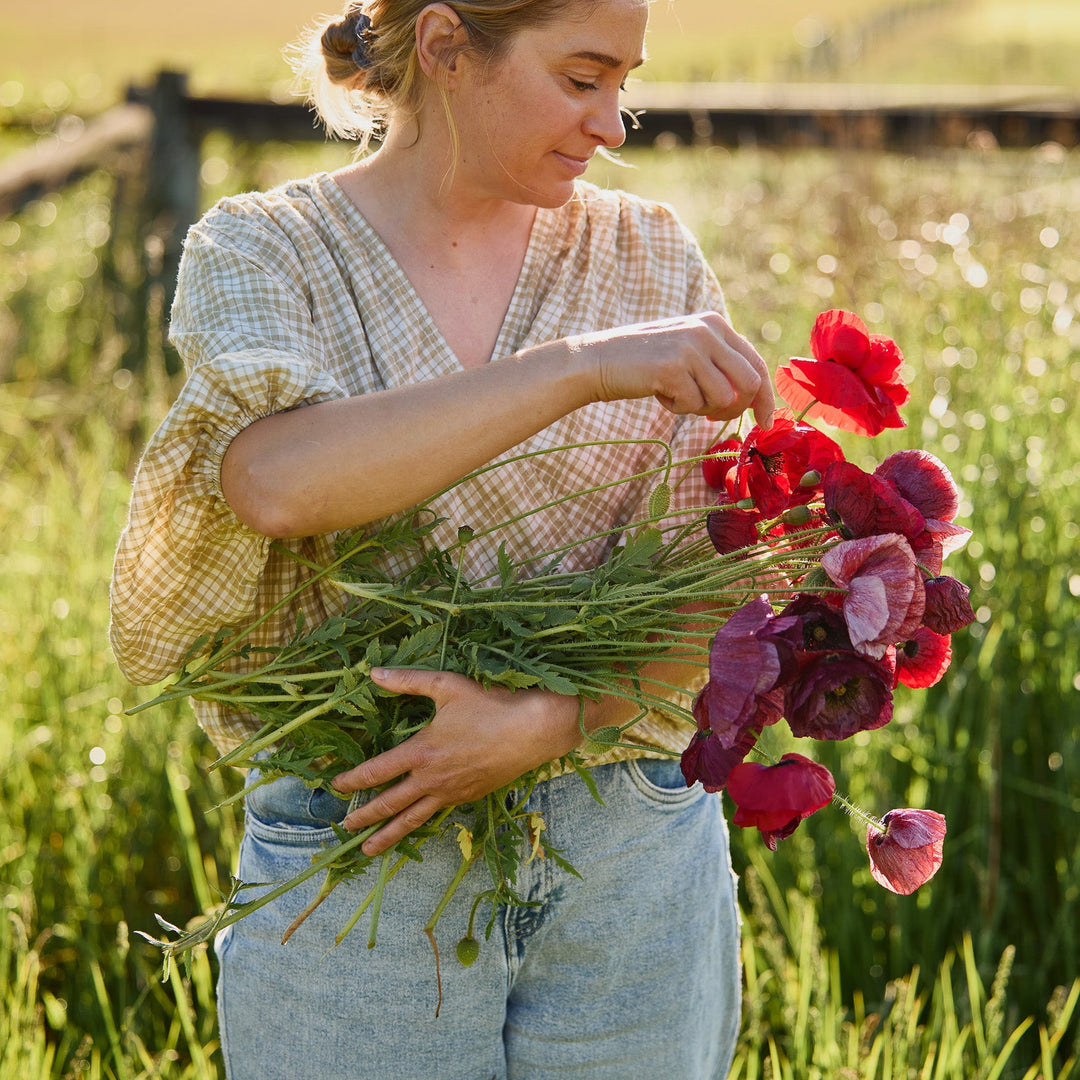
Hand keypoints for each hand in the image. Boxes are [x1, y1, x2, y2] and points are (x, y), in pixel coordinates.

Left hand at [332, 668, 581, 855]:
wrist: (531, 732)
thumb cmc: (489, 705)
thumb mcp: (446, 685)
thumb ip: (408, 681)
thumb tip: (374, 673)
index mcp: (420, 751)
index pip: (376, 772)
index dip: (352, 781)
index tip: (336, 786)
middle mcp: (431, 778)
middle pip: (389, 804)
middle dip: (364, 816)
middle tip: (344, 828)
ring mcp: (450, 792)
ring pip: (412, 819)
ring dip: (387, 836)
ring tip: (368, 850)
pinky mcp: (468, 797)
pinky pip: (437, 814)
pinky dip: (420, 825)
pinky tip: (415, 827)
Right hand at [571, 311, 773, 427]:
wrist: (597, 360)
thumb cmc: (644, 363)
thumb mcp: (688, 351)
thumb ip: (719, 362)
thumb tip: (755, 396)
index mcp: (715, 323)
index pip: (756, 363)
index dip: (765, 396)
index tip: (767, 421)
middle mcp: (707, 330)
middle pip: (750, 383)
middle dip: (736, 409)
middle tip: (710, 416)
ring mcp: (690, 347)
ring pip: (723, 398)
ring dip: (699, 408)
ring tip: (674, 395)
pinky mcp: (673, 368)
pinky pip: (693, 405)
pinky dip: (677, 408)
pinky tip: (658, 393)